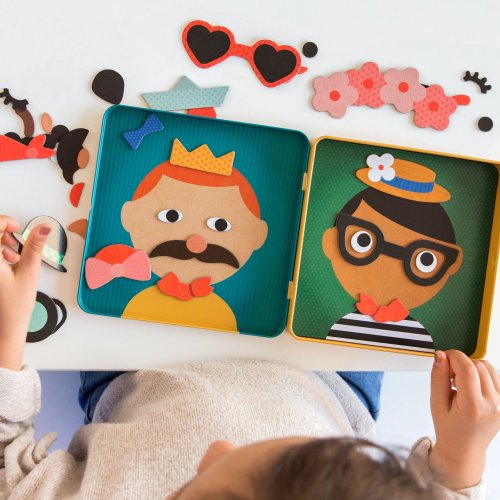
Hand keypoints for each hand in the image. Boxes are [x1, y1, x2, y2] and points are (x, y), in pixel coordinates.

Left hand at [0, 215, 50, 370]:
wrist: (5, 327)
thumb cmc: (14, 306)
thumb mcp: (29, 272)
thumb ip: (35, 246)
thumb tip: (43, 228)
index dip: (6, 222)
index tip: (17, 227)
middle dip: (3, 233)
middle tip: (17, 241)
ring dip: (0, 244)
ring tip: (15, 255)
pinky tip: (8, 264)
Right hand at [430, 349, 499, 490]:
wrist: (464, 449)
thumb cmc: (449, 430)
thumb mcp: (436, 403)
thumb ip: (438, 377)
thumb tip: (440, 356)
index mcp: (473, 407)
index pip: (468, 369)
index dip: (454, 356)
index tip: (444, 357)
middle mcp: (493, 405)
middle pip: (479, 365)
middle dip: (461, 362)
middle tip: (449, 374)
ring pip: (489, 367)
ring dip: (472, 367)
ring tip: (460, 380)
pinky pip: (495, 376)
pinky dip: (481, 374)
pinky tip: (471, 384)